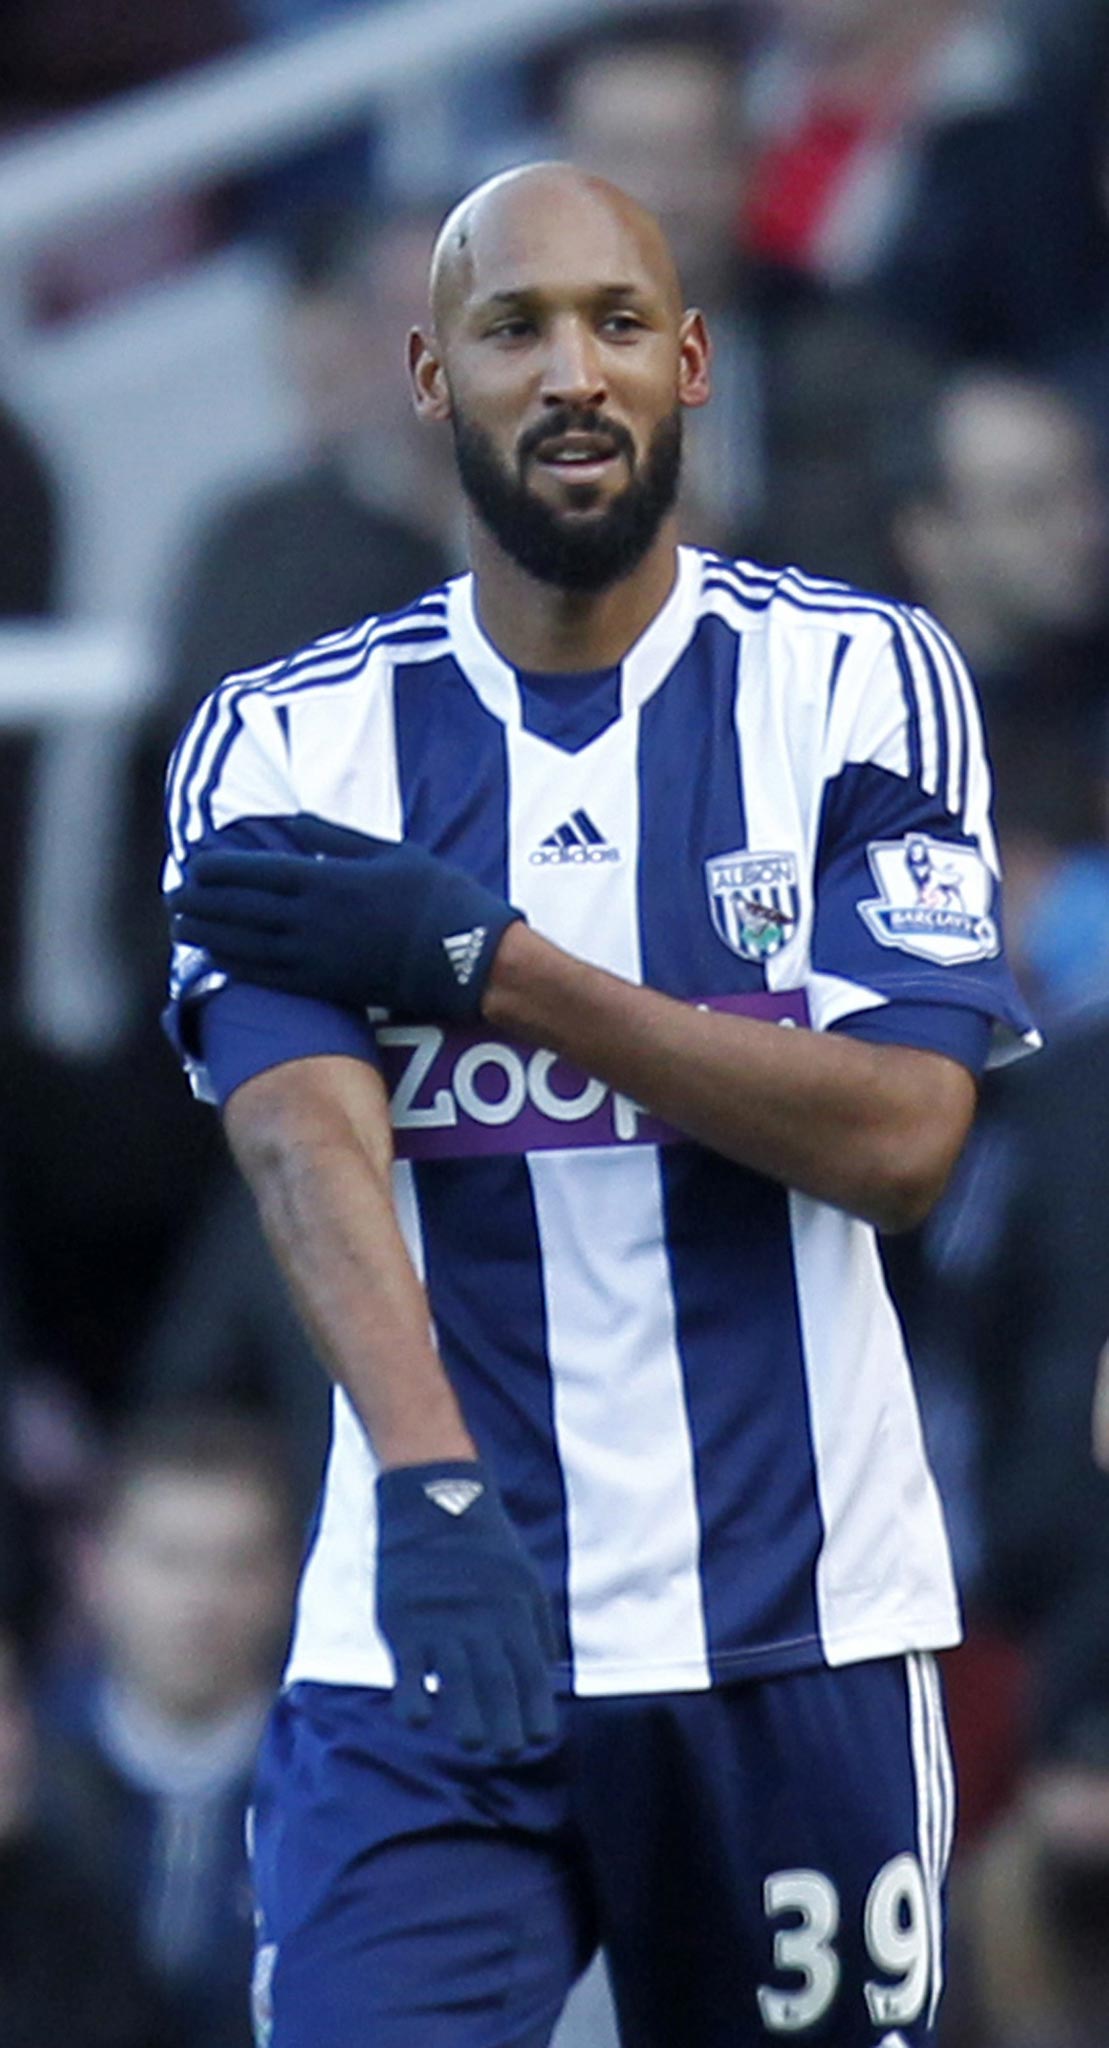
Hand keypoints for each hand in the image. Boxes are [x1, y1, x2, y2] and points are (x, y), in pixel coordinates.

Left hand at [168, 814, 522, 1020]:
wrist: (468, 958)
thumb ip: (337, 839)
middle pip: (241, 909)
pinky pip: (269, 975)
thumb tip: (297, 825)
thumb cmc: (437, 898)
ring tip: (184, 927)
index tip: (194, 864)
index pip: (255, 872)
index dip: (219, 869)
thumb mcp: (391, 851)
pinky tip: (218, 959)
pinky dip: (237, 965)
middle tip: (175, 897)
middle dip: (203, 903)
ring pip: (246, 944)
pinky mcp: (326, 985)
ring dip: (210, 934)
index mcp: (325, 879)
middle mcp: (311, 919)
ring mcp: (316, 956)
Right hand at [375, 1461, 558, 1754]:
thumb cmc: (483, 1546)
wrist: (434, 1500)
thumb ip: (537, 1625)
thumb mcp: (523, 1578)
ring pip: (456, 1679)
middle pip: (497, 1682)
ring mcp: (441, 1622)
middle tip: (508, 1752)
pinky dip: (413, 1695)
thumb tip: (548, 1672)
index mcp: (514, 1611)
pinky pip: (408, 1667)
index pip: (531, 1671)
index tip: (540, 1739)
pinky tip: (418, 1719)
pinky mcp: (403, 1621)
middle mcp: (481, 1620)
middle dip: (506, 1723)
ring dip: (465, 1716)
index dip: (537, 1708)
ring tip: (472, 1743)